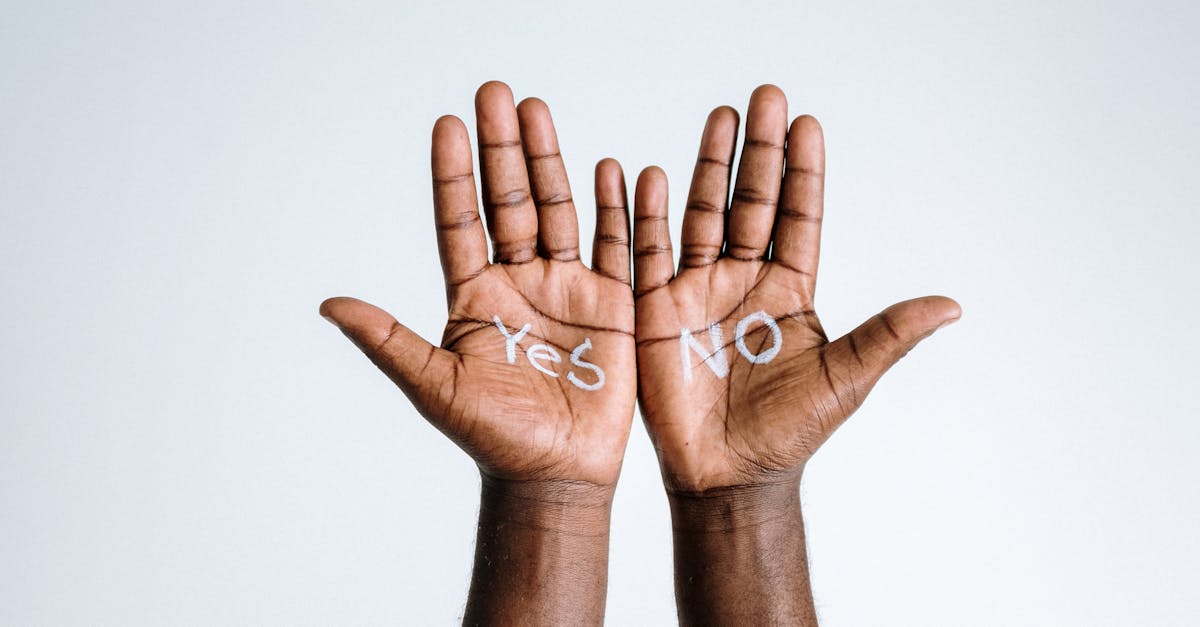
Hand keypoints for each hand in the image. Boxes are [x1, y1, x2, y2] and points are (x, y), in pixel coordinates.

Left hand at [320, 82, 635, 488]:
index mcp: (474, 295)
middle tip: (496, 94)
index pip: (460, 220)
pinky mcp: (610, 304)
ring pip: (557, 210)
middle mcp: (517, 281)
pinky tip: (612, 169)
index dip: (454, 174)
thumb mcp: (435, 387)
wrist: (555, 475)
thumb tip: (328, 304)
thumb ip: (388, 341)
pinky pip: (613, 246)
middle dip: (503, 148)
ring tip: (539, 111)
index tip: (448, 125)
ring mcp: (565, 289)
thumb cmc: (493, 438)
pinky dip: (615, 208)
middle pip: (510, 200)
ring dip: (550, 161)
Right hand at [633, 84, 960, 492]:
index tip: (807, 123)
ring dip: (710, 166)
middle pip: (751, 201)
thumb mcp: (846, 379)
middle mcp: (744, 280)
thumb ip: (889, 334)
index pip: (799, 216)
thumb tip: (953, 305)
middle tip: (765, 97)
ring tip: (719, 118)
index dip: (803, 172)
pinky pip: (651, 254)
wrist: (729, 475)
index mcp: (790, 290)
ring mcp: (699, 292)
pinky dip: (647, 216)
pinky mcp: (657, 311)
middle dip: (758, 150)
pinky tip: (649, 176)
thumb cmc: (790, 432)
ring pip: (703, 214)